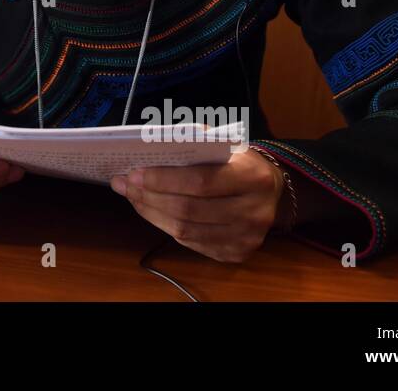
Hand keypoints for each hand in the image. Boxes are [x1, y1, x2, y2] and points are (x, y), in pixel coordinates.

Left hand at [111, 149, 284, 262]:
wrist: (273, 192)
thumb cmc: (239, 162)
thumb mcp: (225, 145)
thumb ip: (194, 143)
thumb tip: (148, 146)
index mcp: (253, 178)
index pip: (200, 182)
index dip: (163, 179)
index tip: (133, 173)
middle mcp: (254, 212)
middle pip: (189, 210)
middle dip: (149, 196)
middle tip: (124, 185)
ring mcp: (247, 238)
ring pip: (186, 231)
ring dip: (151, 213)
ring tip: (131, 197)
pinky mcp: (237, 254)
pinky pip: (192, 243)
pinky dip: (165, 226)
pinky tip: (150, 210)